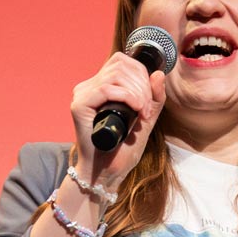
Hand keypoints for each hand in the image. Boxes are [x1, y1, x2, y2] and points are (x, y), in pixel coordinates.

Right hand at [70, 52, 167, 185]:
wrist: (107, 174)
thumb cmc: (123, 151)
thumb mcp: (145, 121)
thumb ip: (154, 100)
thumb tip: (158, 73)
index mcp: (102, 86)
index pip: (123, 62)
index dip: (142, 74)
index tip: (149, 102)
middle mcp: (90, 86)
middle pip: (121, 65)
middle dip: (142, 85)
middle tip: (147, 111)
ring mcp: (83, 94)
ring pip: (115, 75)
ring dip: (137, 93)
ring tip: (142, 115)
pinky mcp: (79, 106)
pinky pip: (105, 89)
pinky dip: (126, 97)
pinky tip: (135, 111)